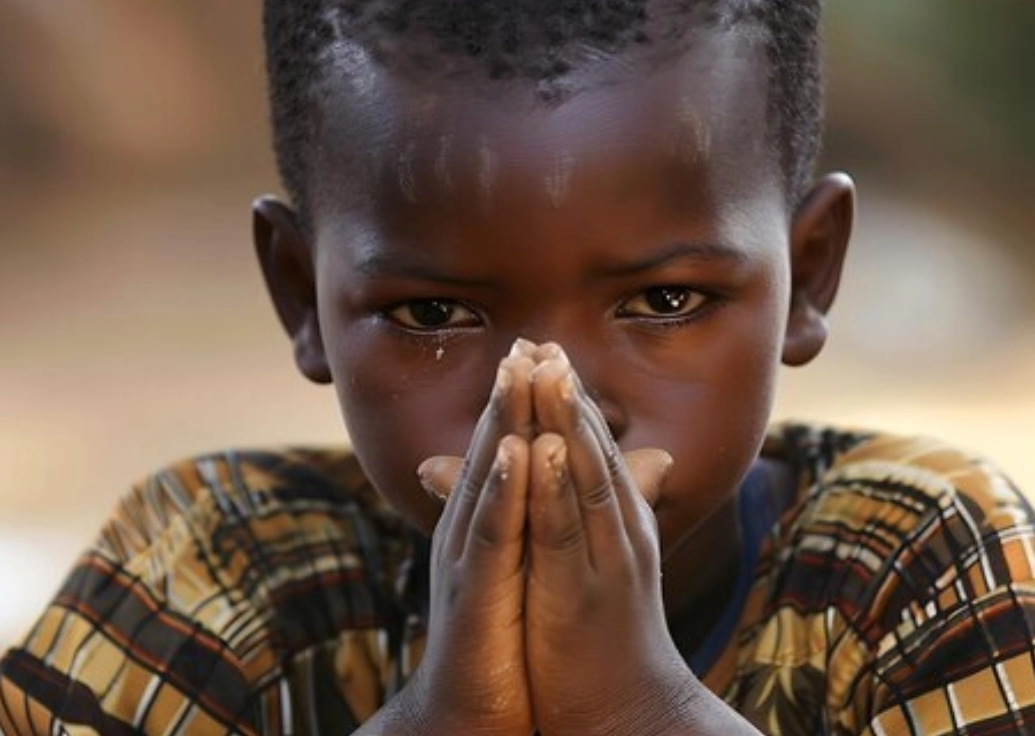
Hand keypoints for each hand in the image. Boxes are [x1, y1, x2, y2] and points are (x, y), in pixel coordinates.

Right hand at [375, 348, 537, 735]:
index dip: (521, 399)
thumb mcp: (526, 569)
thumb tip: (565, 483)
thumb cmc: (501, 641)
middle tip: (525, 337)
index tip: (541, 346)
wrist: (470, 713)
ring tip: (518, 372)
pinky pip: (493, 534)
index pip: (505, 449)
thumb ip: (542, 520)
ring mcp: (469, 559)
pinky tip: (520, 453)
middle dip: (508, 393)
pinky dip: (505, 490)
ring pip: (489, 479)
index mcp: (486, 524)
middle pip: (492, 449)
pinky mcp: (478, 593)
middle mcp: (469, 531)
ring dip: (503, 423)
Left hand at [521, 346, 694, 735]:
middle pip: (593, 448)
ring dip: (566, 422)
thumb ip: (579, 513)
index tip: (546, 347)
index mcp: (620, 523)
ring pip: (585, 477)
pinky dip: (556, 486)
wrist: (632, 713)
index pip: (595, 447)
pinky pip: (567, 532)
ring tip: (547, 371)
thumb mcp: (595, 565)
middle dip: (567, 392)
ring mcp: (606, 559)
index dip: (572, 397)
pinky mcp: (581, 592)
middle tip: (541, 341)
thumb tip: (567, 473)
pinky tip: (542, 449)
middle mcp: (620, 531)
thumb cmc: (609, 640)